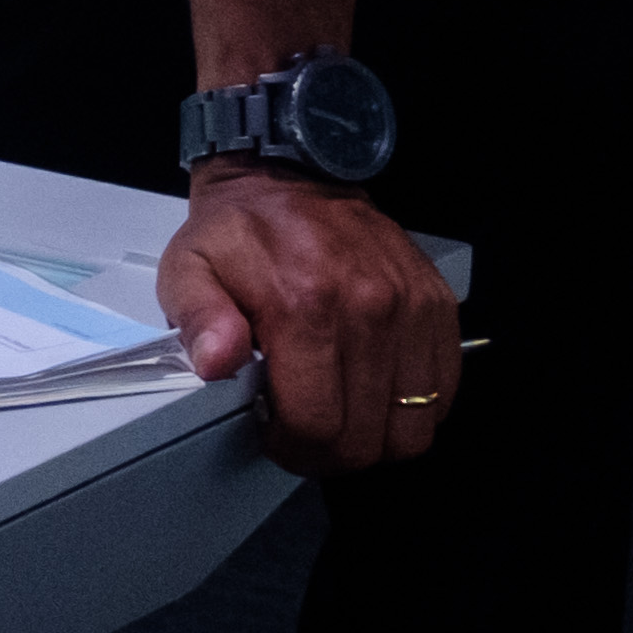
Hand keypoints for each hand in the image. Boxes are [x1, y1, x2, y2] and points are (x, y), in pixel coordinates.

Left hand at [153, 165, 458, 473]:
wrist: (289, 179)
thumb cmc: (239, 233)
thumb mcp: (190, 270)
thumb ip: (199, 321)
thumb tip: (217, 364)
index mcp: (305, 305)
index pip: (315, 424)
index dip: (292, 448)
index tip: (275, 437)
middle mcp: (369, 307)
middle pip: (366, 437)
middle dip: (329, 453)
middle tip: (304, 435)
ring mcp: (411, 308)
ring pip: (411, 427)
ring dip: (374, 438)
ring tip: (340, 416)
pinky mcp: (437, 305)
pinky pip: (443, 393)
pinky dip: (411, 409)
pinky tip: (373, 393)